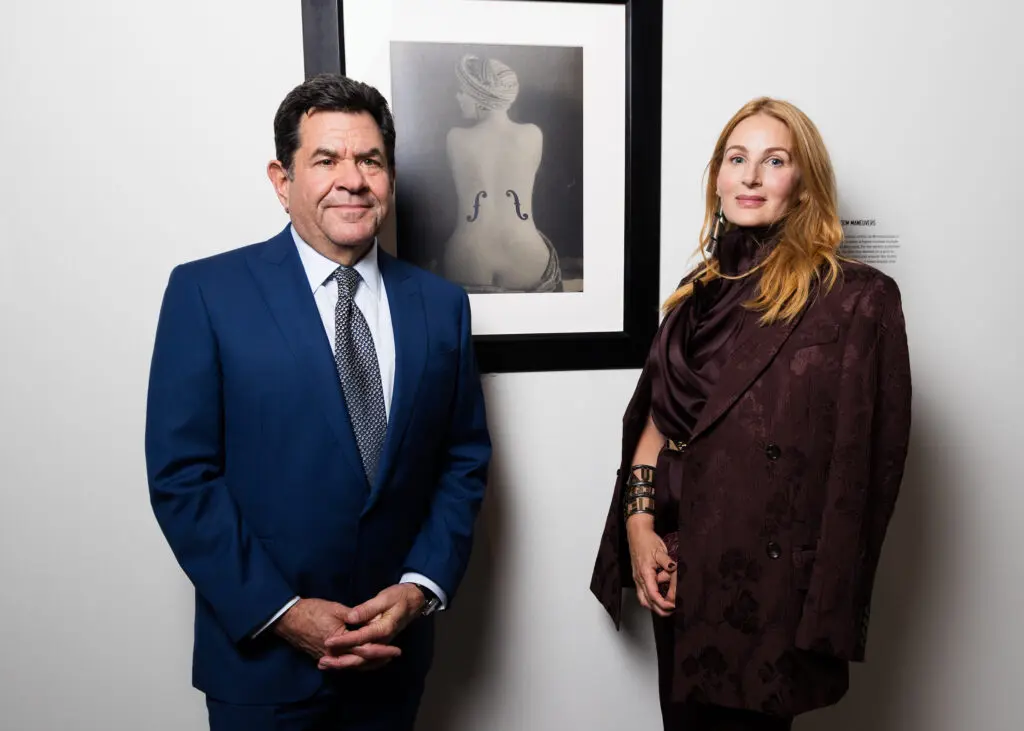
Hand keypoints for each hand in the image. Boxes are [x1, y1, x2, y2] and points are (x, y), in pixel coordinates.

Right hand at [273, 598, 400, 667]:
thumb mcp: (337, 609)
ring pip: (352, 666)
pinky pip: (342, 664)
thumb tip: (373, 621)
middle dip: (378, 659)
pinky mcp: (322, 658)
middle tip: (393, 656)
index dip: (382, 650)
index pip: (366, 649)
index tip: (396, 649)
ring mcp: (328, 659)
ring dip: (368, 663)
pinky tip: (362, 661)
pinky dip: (354, 664)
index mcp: (340, 643)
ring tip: (382, 660)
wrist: (289, 619)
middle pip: (361, 662)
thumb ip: (356, 617)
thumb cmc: (313, 611)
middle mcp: (334, 655)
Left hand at [319, 584, 425, 670]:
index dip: (343, 641)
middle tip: (322, 662)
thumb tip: (351, 618)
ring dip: (343, 665)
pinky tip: (338, 663)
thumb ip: (368, 609)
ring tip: (324, 665)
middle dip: (340, 661)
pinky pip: (365, 660)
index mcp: (383, 629)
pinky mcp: (379, 645)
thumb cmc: (399, 597)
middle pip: (360, 657)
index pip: (360, 639)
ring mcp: (381, 645)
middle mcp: (383, 641)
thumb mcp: (385, 598)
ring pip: (362, 662)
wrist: (414, 601)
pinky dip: (351, 663)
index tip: (327, 642)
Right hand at [626, 516, 675, 616]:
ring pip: (643, 599)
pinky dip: (650, 600)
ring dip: (654, 607)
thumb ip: (668, 563)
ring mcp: (637, 578)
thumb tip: (675, 571)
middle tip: (672, 611)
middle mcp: (639, 578)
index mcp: (645, 573)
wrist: (637, 534)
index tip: (673, 606)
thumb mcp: (660, 551)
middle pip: (647, 602)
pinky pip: (642, 593)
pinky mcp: (637, 577)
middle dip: (659, 610)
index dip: (663, 603)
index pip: (653, 595)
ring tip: (666, 608)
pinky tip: (658, 599)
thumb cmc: (647, 541)